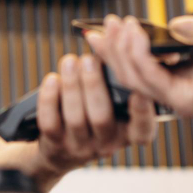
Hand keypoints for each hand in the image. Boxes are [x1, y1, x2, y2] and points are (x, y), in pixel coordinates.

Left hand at [35, 53, 157, 173]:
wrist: (61, 150)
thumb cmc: (92, 114)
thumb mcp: (110, 104)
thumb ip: (113, 80)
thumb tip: (109, 42)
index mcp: (127, 133)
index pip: (142, 130)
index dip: (142, 112)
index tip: (138, 90)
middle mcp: (106, 144)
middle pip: (101, 117)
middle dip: (94, 84)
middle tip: (89, 58)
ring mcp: (79, 147)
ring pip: (75, 118)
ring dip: (72, 85)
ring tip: (70, 61)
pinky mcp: (54, 145)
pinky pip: (50, 122)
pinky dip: (50, 98)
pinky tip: (52, 79)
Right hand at [85, 10, 192, 117]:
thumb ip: (186, 30)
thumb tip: (170, 27)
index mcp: (181, 81)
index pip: (137, 71)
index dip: (115, 53)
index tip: (98, 33)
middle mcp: (178, 96)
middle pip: (130, 77)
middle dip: (113, 50)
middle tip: (104, 26)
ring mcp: (180, 102)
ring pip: (135, 78)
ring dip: (122, 49)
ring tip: (121, 25)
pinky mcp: (184, 101)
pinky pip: (150, 77)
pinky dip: (138, 54)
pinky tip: (135, 33)